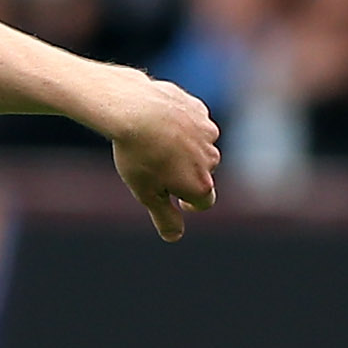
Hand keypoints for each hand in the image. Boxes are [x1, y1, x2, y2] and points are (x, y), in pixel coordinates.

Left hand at [103, 69, 220, 241]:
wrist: (135, 110)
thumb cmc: (138, 155)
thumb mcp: (146, 193)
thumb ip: (164, 216)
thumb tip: (174, 237)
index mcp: (201, 184)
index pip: (204, 202)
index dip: (190, 204)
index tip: (177, 199)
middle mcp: (212, 158)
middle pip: (201, 172)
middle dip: (184, 172)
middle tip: (155, 165)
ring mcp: (208, 132)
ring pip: (198, 145)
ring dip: (182, 147)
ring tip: (154, 142)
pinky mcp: (199, 110)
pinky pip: (192, 121)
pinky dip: (179, 124)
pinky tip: (157, 122)